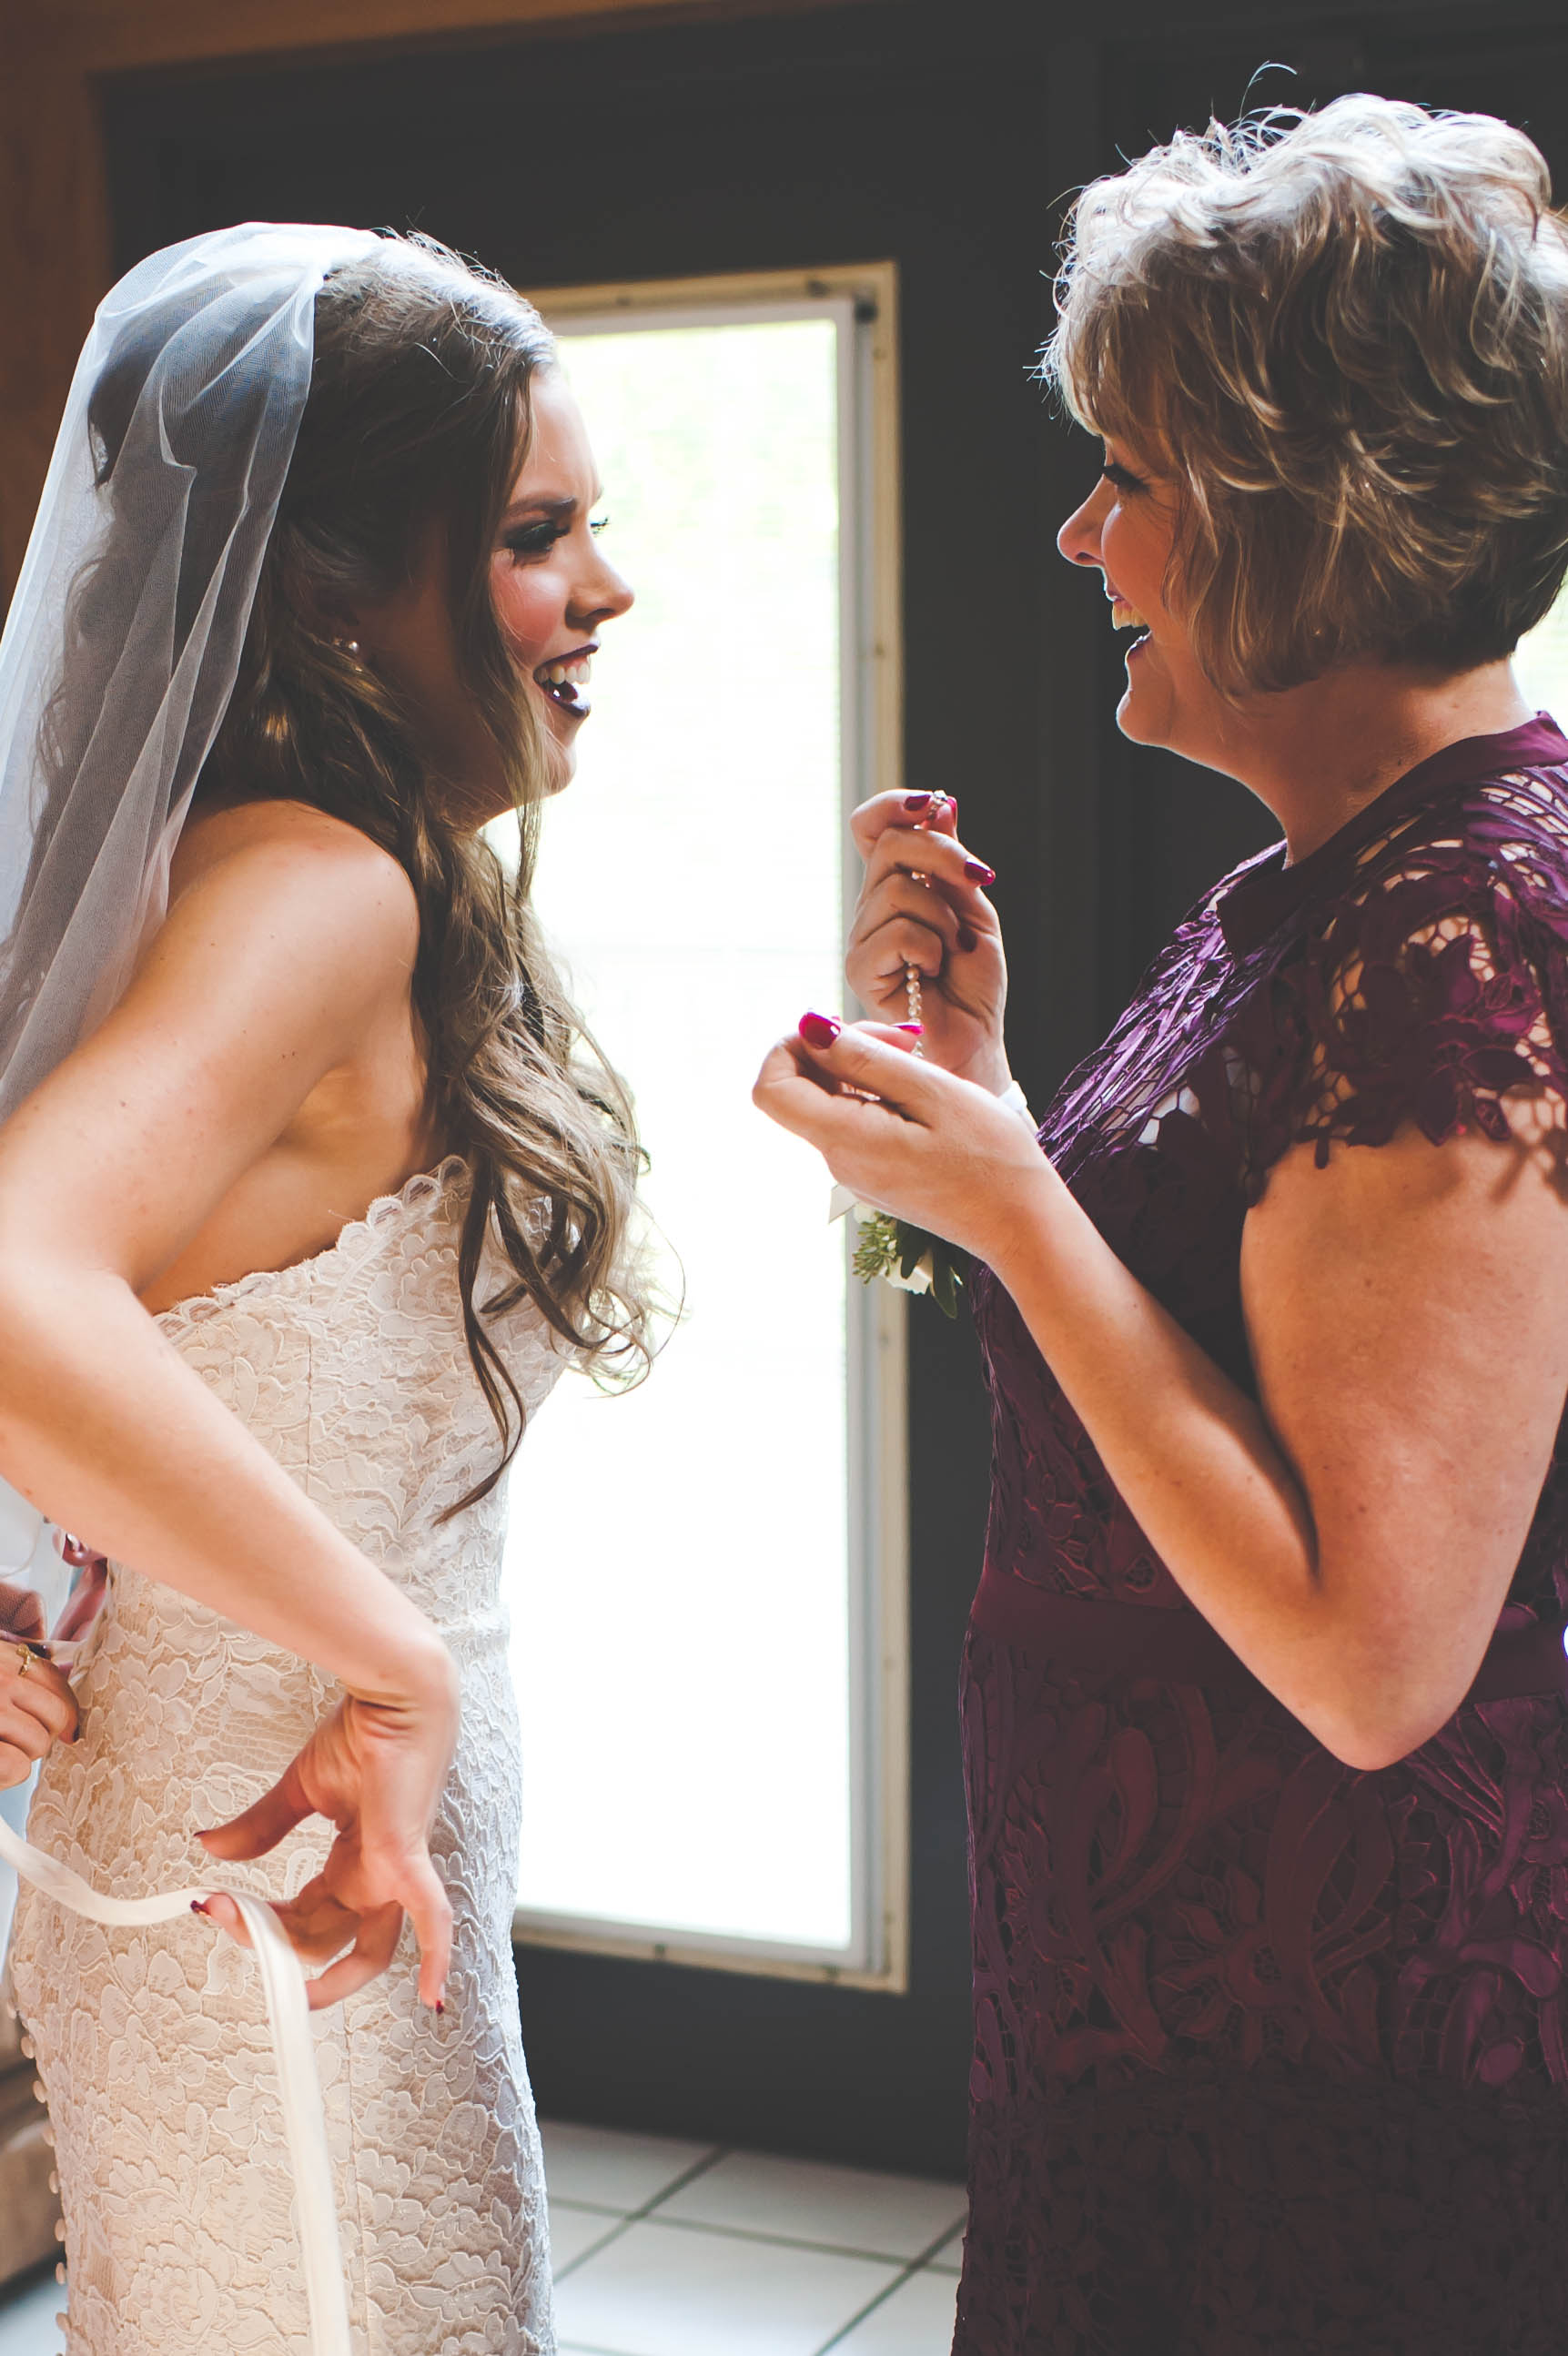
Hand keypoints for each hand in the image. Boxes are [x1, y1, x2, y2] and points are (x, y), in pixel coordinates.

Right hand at [0, 1591, 79, 1785]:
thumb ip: (15, 1675)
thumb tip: (64, 1701)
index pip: (55, 1679)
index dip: (66, 1710)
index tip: (66, 1729)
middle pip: (55, 1714)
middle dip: (45, 1735)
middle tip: (22, 1746)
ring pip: (38, 1743)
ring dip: (25, 1757)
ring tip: (2, 1756)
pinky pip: (16, 1766)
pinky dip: (9, 1775)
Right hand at [195, 1658, 458, 2013]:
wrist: (394, 1691)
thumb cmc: (360, 1730)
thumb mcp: (299, 1788)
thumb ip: (260, 1827)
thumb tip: (209, 1850)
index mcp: (355, 1863)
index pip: (307, 1919)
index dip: (261, 1924)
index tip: (216, 1903)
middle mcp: (378, 1877)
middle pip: (323, 1940)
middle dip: (268, 1941)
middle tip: (222, 1914)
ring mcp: (397, 1872)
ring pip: (358, 1945)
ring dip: (305, 1956)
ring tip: (254, 1942)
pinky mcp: (409, 1857)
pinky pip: (433, 1918)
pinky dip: (435, 1959)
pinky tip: (435, 2001)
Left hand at [754, 1015, 1049, 1263]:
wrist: (1022, 1226)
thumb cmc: (991, 1160)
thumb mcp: (930, 1091)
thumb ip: (865, 1059)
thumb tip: (811, 1030)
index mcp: (845, 1140)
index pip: (770, 1087)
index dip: (792, 1046)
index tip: (845, 1033)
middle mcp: (839, 1160)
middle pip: (801, 1088)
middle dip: (839, 1049)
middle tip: (904, 1039)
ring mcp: (857, 1171)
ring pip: (831, 1101)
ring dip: (866, 1069)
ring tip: (922, 1064)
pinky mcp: (877, 1174)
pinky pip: (857, 1122)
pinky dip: (880, 1096)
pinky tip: (925, 1095)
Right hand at [845, 792, 1008, 1088]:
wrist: (974, 1039)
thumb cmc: (972, 982)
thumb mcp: (974, 909)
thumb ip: (953, 863)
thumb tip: (940, 805)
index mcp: (895, 885)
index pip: (871, 826)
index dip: (895, 805)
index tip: (934, 805)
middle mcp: (870, 907)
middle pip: (889, 843)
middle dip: (943, 854)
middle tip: (977, 878)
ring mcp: (861, 937)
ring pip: (899, 890)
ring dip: (944, 918)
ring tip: (950, 951)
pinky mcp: (860, 970)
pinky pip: (898, 932)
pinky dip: (930, 948)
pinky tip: (931, 972)